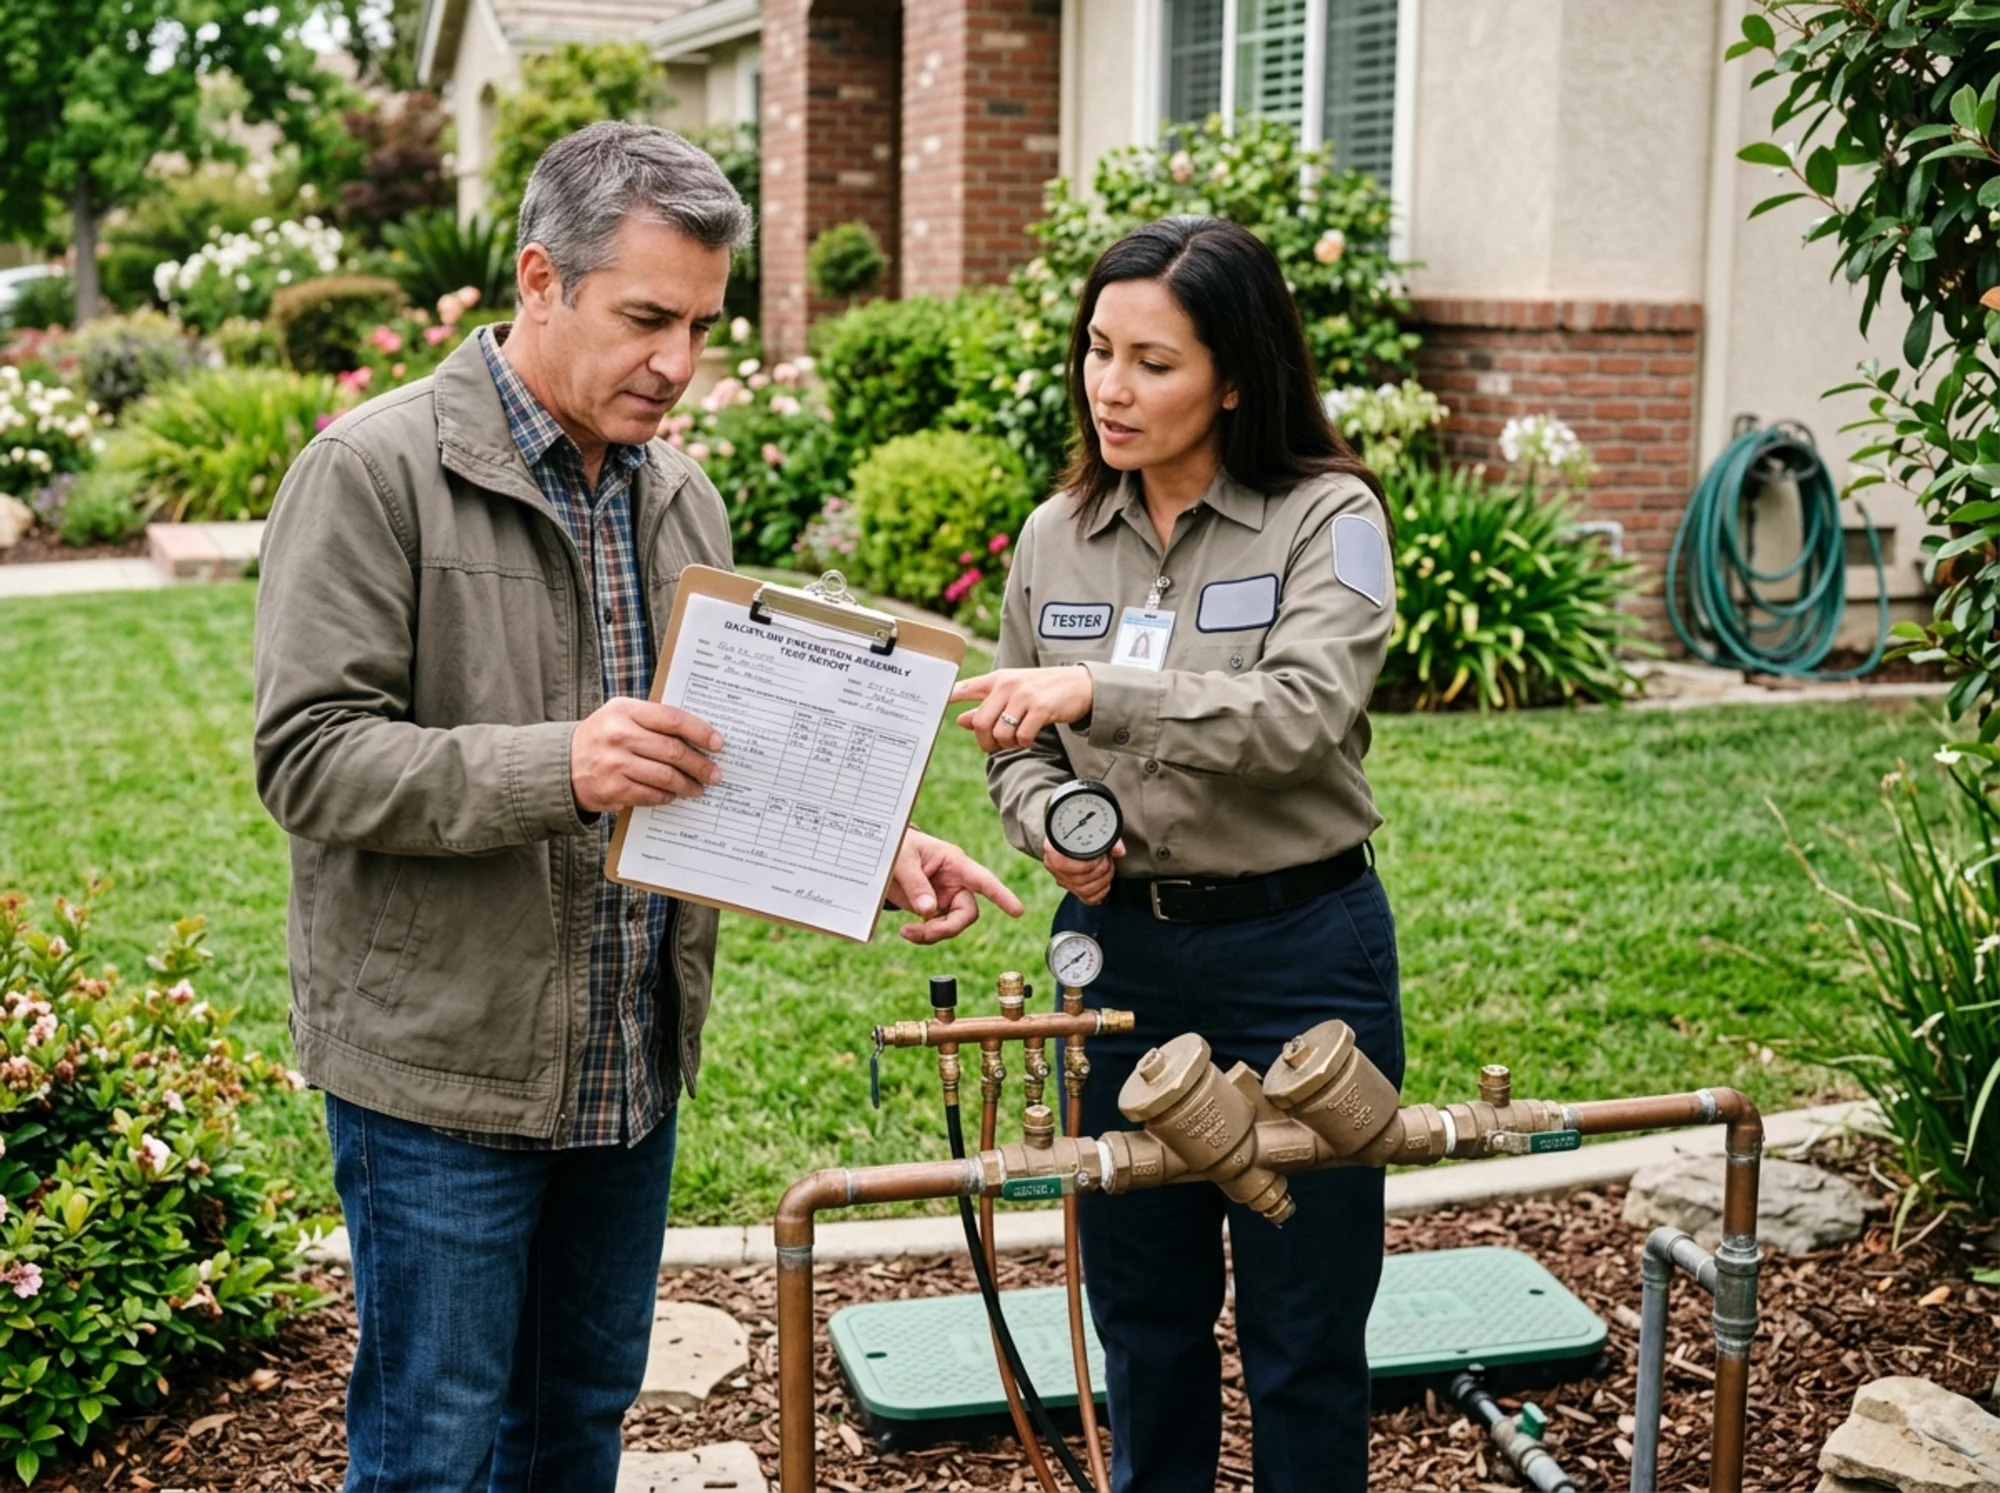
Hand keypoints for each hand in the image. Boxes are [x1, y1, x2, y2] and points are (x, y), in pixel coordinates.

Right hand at [569, 697, 723, 813]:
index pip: (672, 719)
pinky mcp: (613, 788)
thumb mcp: (620, 715)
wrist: (561, 764)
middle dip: (700, 764)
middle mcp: (619, 734)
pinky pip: (651, 794)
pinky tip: (674, 795)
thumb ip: (653, 719)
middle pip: (673, 750)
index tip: (718, 743)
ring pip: (665, 776)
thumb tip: (698, 734)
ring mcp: (615, 763)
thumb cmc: (602, 737)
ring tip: (699, 787)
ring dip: (688, 784)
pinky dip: (667, 796)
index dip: (700, 732)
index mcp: (625, 710)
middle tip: (715, 774)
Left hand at [887, 829, 1026, 944]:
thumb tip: (928, 911)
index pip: (983, 880)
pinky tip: (907, 932)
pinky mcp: (932, 908)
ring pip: (952, 925)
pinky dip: (923, 935)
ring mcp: (944, 897)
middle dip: (947, 928)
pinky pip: (936, 929)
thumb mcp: (902, 860)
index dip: (1001, 895)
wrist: (880, 855)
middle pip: (967, 913)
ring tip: (907, 932)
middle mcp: (955, 881)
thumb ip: (916, 884)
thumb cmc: (896, 846)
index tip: (1017, 911)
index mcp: (955, 862)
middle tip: (923, 933)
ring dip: (931, 935)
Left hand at [950, 666, 1093, 753]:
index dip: (948, 697)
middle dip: (986, 741)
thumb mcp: (1012, 693)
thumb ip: (986, 706)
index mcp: (997, 679)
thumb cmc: (1042, 689)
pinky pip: (1022, 736)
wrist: (1080, 684)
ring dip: (1006, 744)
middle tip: (996, 745)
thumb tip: (960, 721)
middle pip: (980, 722)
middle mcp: (1008, 684)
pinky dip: (1023, 743)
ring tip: (1016, 740)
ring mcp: (1025, 696)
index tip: (936, 704)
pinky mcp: (1041, 708)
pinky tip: (1029, 738)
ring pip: (1000, 732)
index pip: (965, 687)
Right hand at [1044, 838, 1123, 905]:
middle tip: (1107, 860)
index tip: (1100, 856)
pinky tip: (1106, 882)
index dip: (1088, 865)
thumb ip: (1107, 838)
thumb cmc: (1080, 831)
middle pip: (1079, 880)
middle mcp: (1054, 868)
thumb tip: (1120, 852)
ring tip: (1108, 868)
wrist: (1071, 834)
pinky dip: (1101, 893)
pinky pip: (1088, 899)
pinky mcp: (1072, 889)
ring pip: (1085, 891)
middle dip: (1100, 871)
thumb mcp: (1092, 829)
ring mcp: (1062, 880)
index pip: (1065, 866)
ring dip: (1103, 881)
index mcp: (1052, 851)